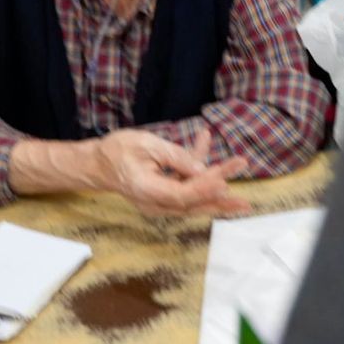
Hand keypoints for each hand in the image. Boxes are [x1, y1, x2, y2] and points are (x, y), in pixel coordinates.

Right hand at [92, 129, 251, 217]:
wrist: (98, 164)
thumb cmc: (118, 151)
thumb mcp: (146, 144)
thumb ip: (175, 156)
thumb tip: (201, 169)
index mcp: (148, 191)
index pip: (183, 195)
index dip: (206, 189)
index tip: (225, 181)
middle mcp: (156, 202)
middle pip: (193, 204)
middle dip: (221, 200)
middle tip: (245, 203)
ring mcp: (159, 202)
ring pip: (193, 197)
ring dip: (215, 183)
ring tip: (237, 166)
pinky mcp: (163, 195)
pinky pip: (185, 185)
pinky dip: (197, 168)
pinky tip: (204, 139)